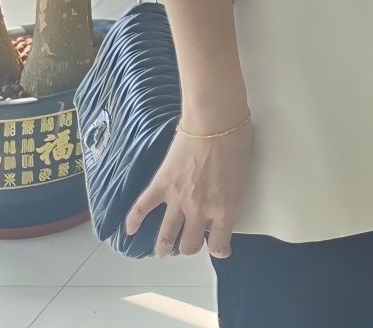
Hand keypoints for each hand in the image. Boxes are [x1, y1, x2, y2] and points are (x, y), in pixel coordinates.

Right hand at [125, 111, 252, 257]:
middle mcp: (200, 211)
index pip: (220, 244)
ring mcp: (178, 199)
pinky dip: (133, 221)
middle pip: (190, 244)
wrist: (215, 120)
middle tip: (188, 246)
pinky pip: (142, 209)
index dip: (220, 250)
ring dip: (163, 247)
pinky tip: (130, 230)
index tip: (220, 250)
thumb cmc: (237, 142)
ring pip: (166, 235)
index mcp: (225, 209)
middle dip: (189, 248)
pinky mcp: (161, 185)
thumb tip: (221, 205)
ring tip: (162, 251)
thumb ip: (231, 197)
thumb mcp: (243, 177)